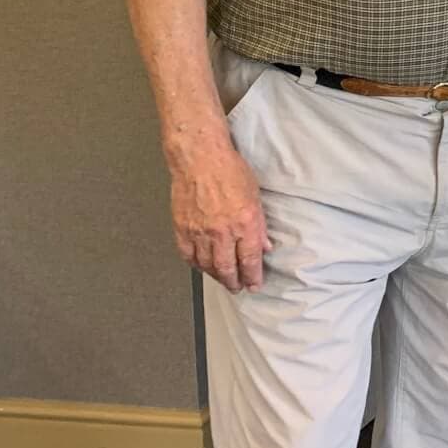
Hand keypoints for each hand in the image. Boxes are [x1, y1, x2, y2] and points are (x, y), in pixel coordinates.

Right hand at [170, 147, 269, 292]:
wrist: (200, 159)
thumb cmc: (231, 171)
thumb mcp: (255, 197)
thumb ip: (259, 224)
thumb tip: (265, 246)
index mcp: (245, 224)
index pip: (250, 259)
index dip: (253, 276)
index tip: (255, 285)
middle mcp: (222, 233)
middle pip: (227, 268)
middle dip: (234, 282)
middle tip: (238, 288)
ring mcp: (199, 232)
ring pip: (207, 265)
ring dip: (216, 276)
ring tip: (223, 280)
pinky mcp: (182, 229)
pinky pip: (188, 255)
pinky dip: (196, 264)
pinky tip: (202, 267)